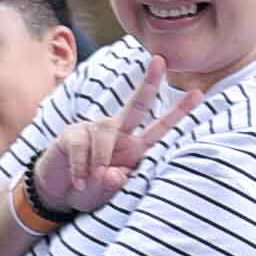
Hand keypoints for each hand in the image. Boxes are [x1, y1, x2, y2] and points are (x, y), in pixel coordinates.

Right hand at [31, 54, 199, 220]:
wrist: (57, 192)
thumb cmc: (89, 190)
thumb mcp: (104, 195)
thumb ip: (112, 186)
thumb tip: (114, 173)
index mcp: (134, 147)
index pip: (160, 128)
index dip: (178, 112)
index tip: (199, 93)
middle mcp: (118, 132)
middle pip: (136, 104)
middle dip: (149, 83)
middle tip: (160, 61)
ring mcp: (94, 129)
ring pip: (105, 135)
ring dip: (99, 161)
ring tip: (89, 183)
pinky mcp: (73, 134)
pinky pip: (82, 147)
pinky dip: (81, 168)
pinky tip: (78, 181)